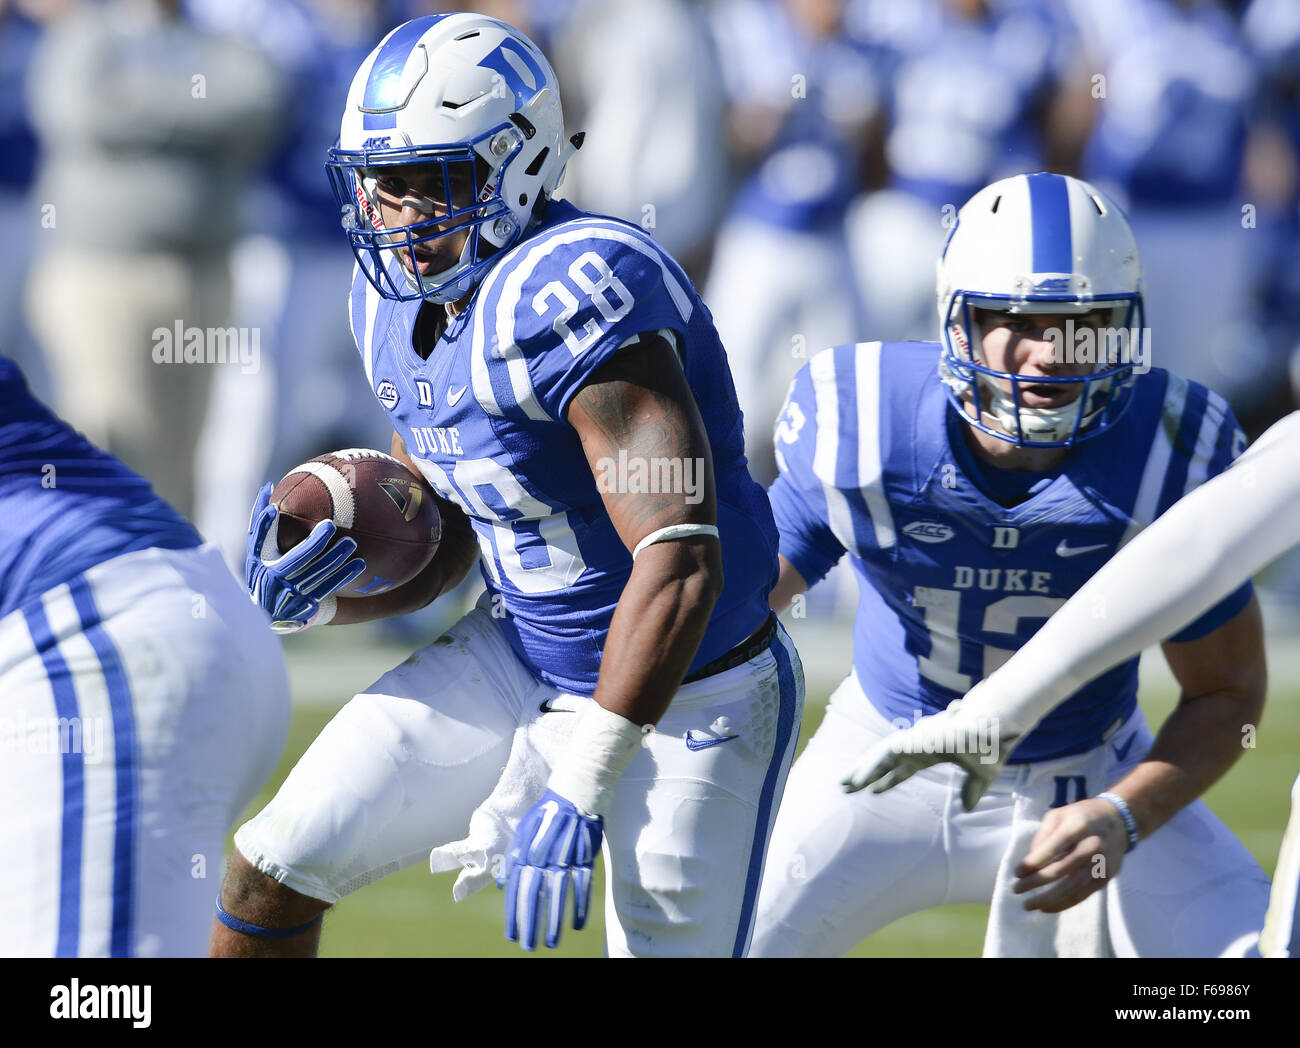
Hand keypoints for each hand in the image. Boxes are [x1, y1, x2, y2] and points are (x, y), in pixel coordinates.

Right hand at [244, 482, 365, 633]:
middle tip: (330, 525)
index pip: (259, 541)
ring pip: (316, 574)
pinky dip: (344, 575)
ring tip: (351, 543)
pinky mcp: (306, 605)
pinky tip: (360, 564)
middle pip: (296, 560)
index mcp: (259, 562)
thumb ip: (262, 523)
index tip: (274, 508)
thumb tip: (268, 487)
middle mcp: (272, 579)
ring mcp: (290, 594)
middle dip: (314, 543)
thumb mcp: (258, 551)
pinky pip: (329, 588)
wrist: (270, 611)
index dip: (264, 526)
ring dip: (334, 558)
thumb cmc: (266, 569)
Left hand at [501, 789, 601, 950]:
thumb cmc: (547, 812)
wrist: (576, 790)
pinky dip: (580, 906)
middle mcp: (543, 855)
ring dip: (554, 920)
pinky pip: (582, 885)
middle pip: (534, 894)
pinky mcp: (585, 856)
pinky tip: (577, 924)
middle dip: (530, 923)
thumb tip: (499, 884)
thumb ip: (512, 858)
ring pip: (558, 894)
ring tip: (550, 942)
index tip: (511, 934)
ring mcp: (565, 856)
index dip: (513, 912)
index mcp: (525, 850)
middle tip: (528, 946)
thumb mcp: (523, 830)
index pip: (515, 887)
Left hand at [841, 702, 1016, 810]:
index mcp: (932, 751)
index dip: (888, 779)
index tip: (874, 791)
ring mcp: (915, 739)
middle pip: (885, 761)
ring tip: (844, 784)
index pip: (904, 768)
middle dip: (866, 774)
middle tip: (846, 786)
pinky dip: (871, 766)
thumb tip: (967, 807)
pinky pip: (885, 754)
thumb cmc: (991, 747)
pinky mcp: (913, 739)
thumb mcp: (982, 776)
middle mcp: (919, 744)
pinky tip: (858, 778)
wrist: (994, 731)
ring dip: (862, 770)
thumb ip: (973, 790)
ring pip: (880, 756)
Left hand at [1013, 798, 1128, 912]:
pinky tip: (1047, 907)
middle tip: (1016, 889)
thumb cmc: (1081, 816)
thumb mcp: (1058, 815)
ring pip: (1072, 888)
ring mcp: (1101, 864)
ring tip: (1028, 904)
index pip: (1052, 848)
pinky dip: (1063, 903)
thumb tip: (1031, 862)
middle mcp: (1092, 846)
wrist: (1119, 821)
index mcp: (1078, 826)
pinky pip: (1083, 895)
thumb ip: (1043, 836)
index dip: (1033, 862)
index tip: (1016, 872)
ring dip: (1048, 899)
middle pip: (1061, 870)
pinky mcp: (1106, 877)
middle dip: (1035, 882)